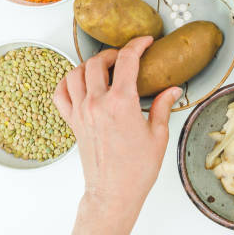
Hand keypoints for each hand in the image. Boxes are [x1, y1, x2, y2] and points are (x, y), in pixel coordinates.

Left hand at [54, 37, 181, 234]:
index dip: (138, 45)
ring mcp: (81, 112)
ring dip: (90, 64)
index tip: (146, 42)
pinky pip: (60, 93)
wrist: (114, 192)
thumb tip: (173, 89)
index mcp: (121, 103)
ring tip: (105, 67)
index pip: (127, 60)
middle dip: (114, 53)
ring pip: (76, 73)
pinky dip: (68, 82)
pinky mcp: (72, 123)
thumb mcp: (158, 135)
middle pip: (98, 62)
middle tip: (127, 57)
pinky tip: (80, 82)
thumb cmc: (138, 169)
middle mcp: (97, 103)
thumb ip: (162, 106)